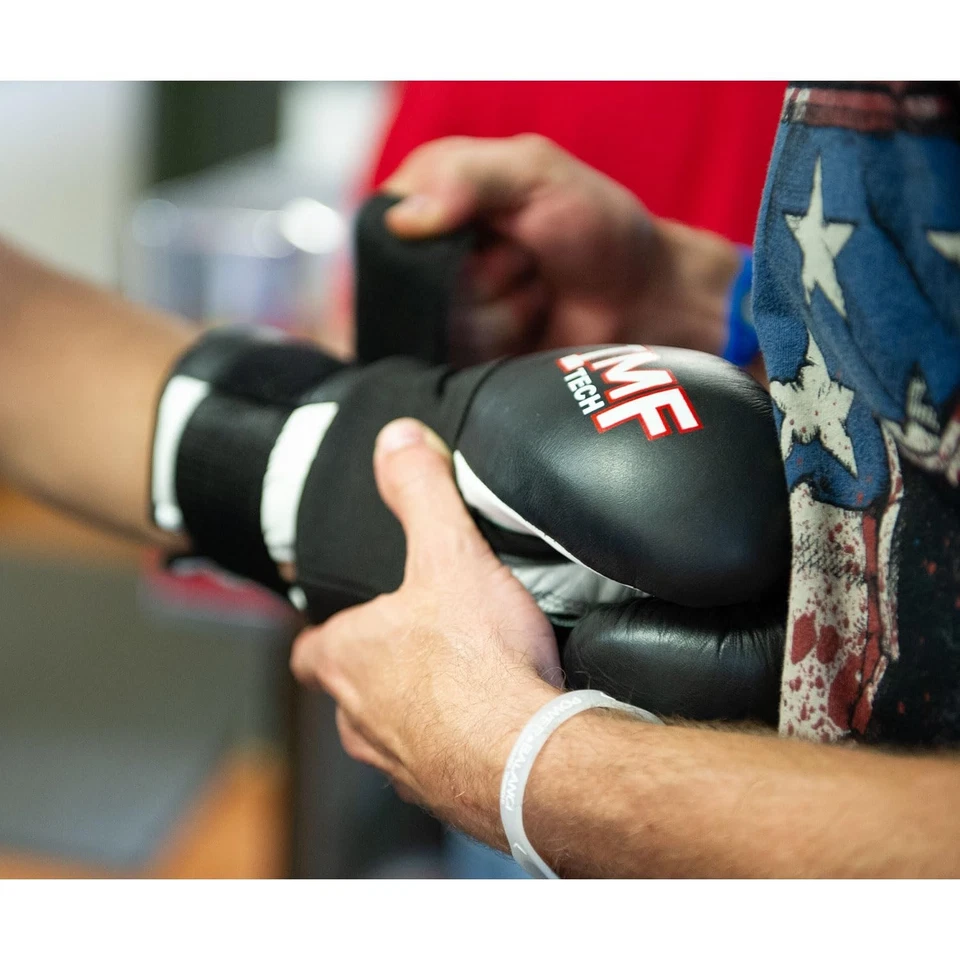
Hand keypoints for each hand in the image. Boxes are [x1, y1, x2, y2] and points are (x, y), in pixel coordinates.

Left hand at [290, 418, 559, 833]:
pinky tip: (493, 723)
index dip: (325, 633)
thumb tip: (397, 440)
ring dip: (417, 708)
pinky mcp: (443, 794)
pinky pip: (439, 764)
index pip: (309, 649)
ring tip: (462, 682)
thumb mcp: (448, 553)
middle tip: (421, 641)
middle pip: (351, 689)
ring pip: (391, 731)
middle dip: (379, 667)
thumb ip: (421, 492)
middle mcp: (360, 717)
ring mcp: (398, 762)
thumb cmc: (477, 664)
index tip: (345, 622)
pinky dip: (456, 743)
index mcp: (348, 658)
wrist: (526, 758)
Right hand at [383, 135, 739, 359]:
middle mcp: (425, 259)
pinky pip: (454, 362)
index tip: (496, 225)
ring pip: (437, 325)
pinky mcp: (458, 359)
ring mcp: (440, 314)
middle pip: (409, 284)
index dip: (439, 231)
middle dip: (483, 273)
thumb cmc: (596, 228)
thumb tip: (400, 220)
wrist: (643, 302)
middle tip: (526, 258)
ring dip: (503, 309)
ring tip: (537, 292)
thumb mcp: (535, 172)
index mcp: (430, 199)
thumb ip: (467, 176)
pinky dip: (504, 343)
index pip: (384, 223)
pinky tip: (532, 327)